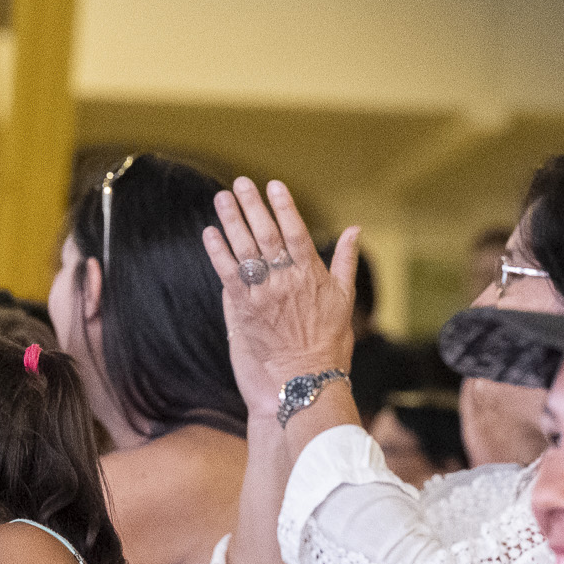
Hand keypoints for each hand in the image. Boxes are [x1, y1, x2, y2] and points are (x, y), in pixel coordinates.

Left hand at [201, 177, 361, 411]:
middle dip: (252, 206)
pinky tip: (209, 233)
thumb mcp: (344, 299)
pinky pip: (227, 274)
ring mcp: (263, 294)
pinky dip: (217, 252)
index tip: (273, 185)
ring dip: (231, 221)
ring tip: (222, 198)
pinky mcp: (243, 310)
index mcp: (311, 274)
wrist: (304, 381)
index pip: (296, 232)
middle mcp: (286, 280)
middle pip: (266, 234)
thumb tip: (354, 229)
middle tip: (240, 183)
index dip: (284, 207)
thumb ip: (346, 261)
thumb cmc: (329, 343)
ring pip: (244, 250)